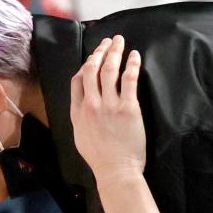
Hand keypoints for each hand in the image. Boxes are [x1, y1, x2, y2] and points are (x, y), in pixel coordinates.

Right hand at [70, 35, 144, 179]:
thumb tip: (84, 105)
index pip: (77, 80)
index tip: (93, 57)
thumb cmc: (100, 159)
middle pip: (91, 69)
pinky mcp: (128, 108)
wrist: (116, 171)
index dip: (85, 65)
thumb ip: (80, 117)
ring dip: (114, 51)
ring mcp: (109, 105)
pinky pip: (128, 79)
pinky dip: (132, 64)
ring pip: (109, 69)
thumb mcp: (81, 137)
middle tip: (107, 42)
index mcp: (78, 112)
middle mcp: (91, 105)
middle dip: (99, 51)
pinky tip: (134, 55)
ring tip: (120, 41)